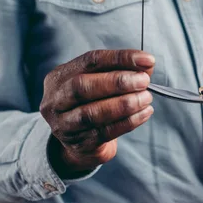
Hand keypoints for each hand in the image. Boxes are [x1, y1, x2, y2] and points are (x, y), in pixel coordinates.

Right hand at [39, 49, 154, 177]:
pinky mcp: (78, 144)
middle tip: (144, 81)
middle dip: (117, 82)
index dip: (120, 58)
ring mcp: (64, 124)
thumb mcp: (99, 84)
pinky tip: (143, 114)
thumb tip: (146, 65)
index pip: (90, 61)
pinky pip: (104, 132)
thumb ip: (120, 71)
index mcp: (59, 77)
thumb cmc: (92, 105)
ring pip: (92, 113)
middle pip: (82, 86)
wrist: (79, 143)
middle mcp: (56, 100)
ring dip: (124, 104)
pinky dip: (128, 122)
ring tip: (146, 98)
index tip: (146, 60)